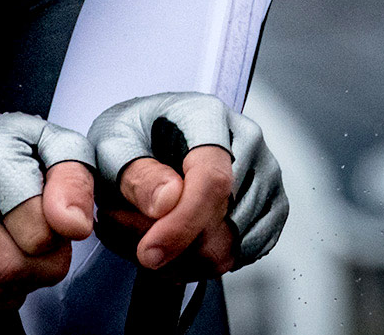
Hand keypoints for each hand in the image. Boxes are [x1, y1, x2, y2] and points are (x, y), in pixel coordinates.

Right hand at [0, 160, 92, 310]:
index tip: (57, 227)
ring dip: (13, 285)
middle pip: (6, 264)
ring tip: (21, 257)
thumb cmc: (9, 150)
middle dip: (39, 270)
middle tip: (45, 254)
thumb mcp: (54, 147)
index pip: (36, 228)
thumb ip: (75, 180)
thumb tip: (73, 225)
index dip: (58, 239)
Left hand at [88, 93, 287, 278]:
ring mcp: (264, 176)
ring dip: (180, 260)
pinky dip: (201, 264)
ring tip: (148, 234)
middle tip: (129, 231)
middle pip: (222, 225)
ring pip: (229, 250)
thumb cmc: (132, 132)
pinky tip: (177, 242)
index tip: (149, 251)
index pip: (212, 182)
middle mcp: (247, 143)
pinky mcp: (270, 206)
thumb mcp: (112, 143)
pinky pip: (241, 256)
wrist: (145, 136)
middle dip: (171, 245)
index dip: (181, 225)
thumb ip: (136, 172)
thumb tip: (167, 201)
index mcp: (209, 119)